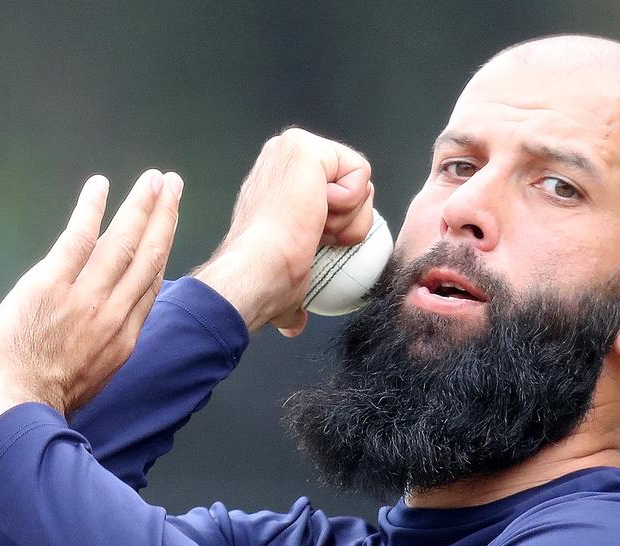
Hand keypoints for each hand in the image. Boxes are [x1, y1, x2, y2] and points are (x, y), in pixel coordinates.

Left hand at [0, 170, 183, 440]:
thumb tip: (109, 336)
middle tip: (173, 184)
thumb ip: (105, 349)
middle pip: (149, 254)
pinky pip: (78, 239)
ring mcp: (85, 297)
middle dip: (163, 215)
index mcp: (124, 338)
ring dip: (141, 205)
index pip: (149, 285)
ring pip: (123, 242)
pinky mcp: (51, 285)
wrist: (18, 408)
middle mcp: (113, 313)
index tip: (166, 227)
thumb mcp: (94, 380)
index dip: (160, 251)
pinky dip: (91, 209)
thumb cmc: (45, 401)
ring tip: (154, 178)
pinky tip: (100, 186)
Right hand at [191, 127, 373, 335]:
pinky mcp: (309, 148)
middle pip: (355, 186)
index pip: (341, 192)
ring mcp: (295, 146)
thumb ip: (296, 284)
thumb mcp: (287, 271)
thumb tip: (293, 325)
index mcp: (281, 178)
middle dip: (346, 220)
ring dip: (347, 218)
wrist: (258, 270)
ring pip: (361, 183)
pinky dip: (349, 205)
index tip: (310, 240)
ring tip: (311, 227)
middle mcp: (286, 155)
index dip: (337, 225)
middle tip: (312, 235)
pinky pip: (361, 174)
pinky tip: (317, 215)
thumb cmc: (265, 275)